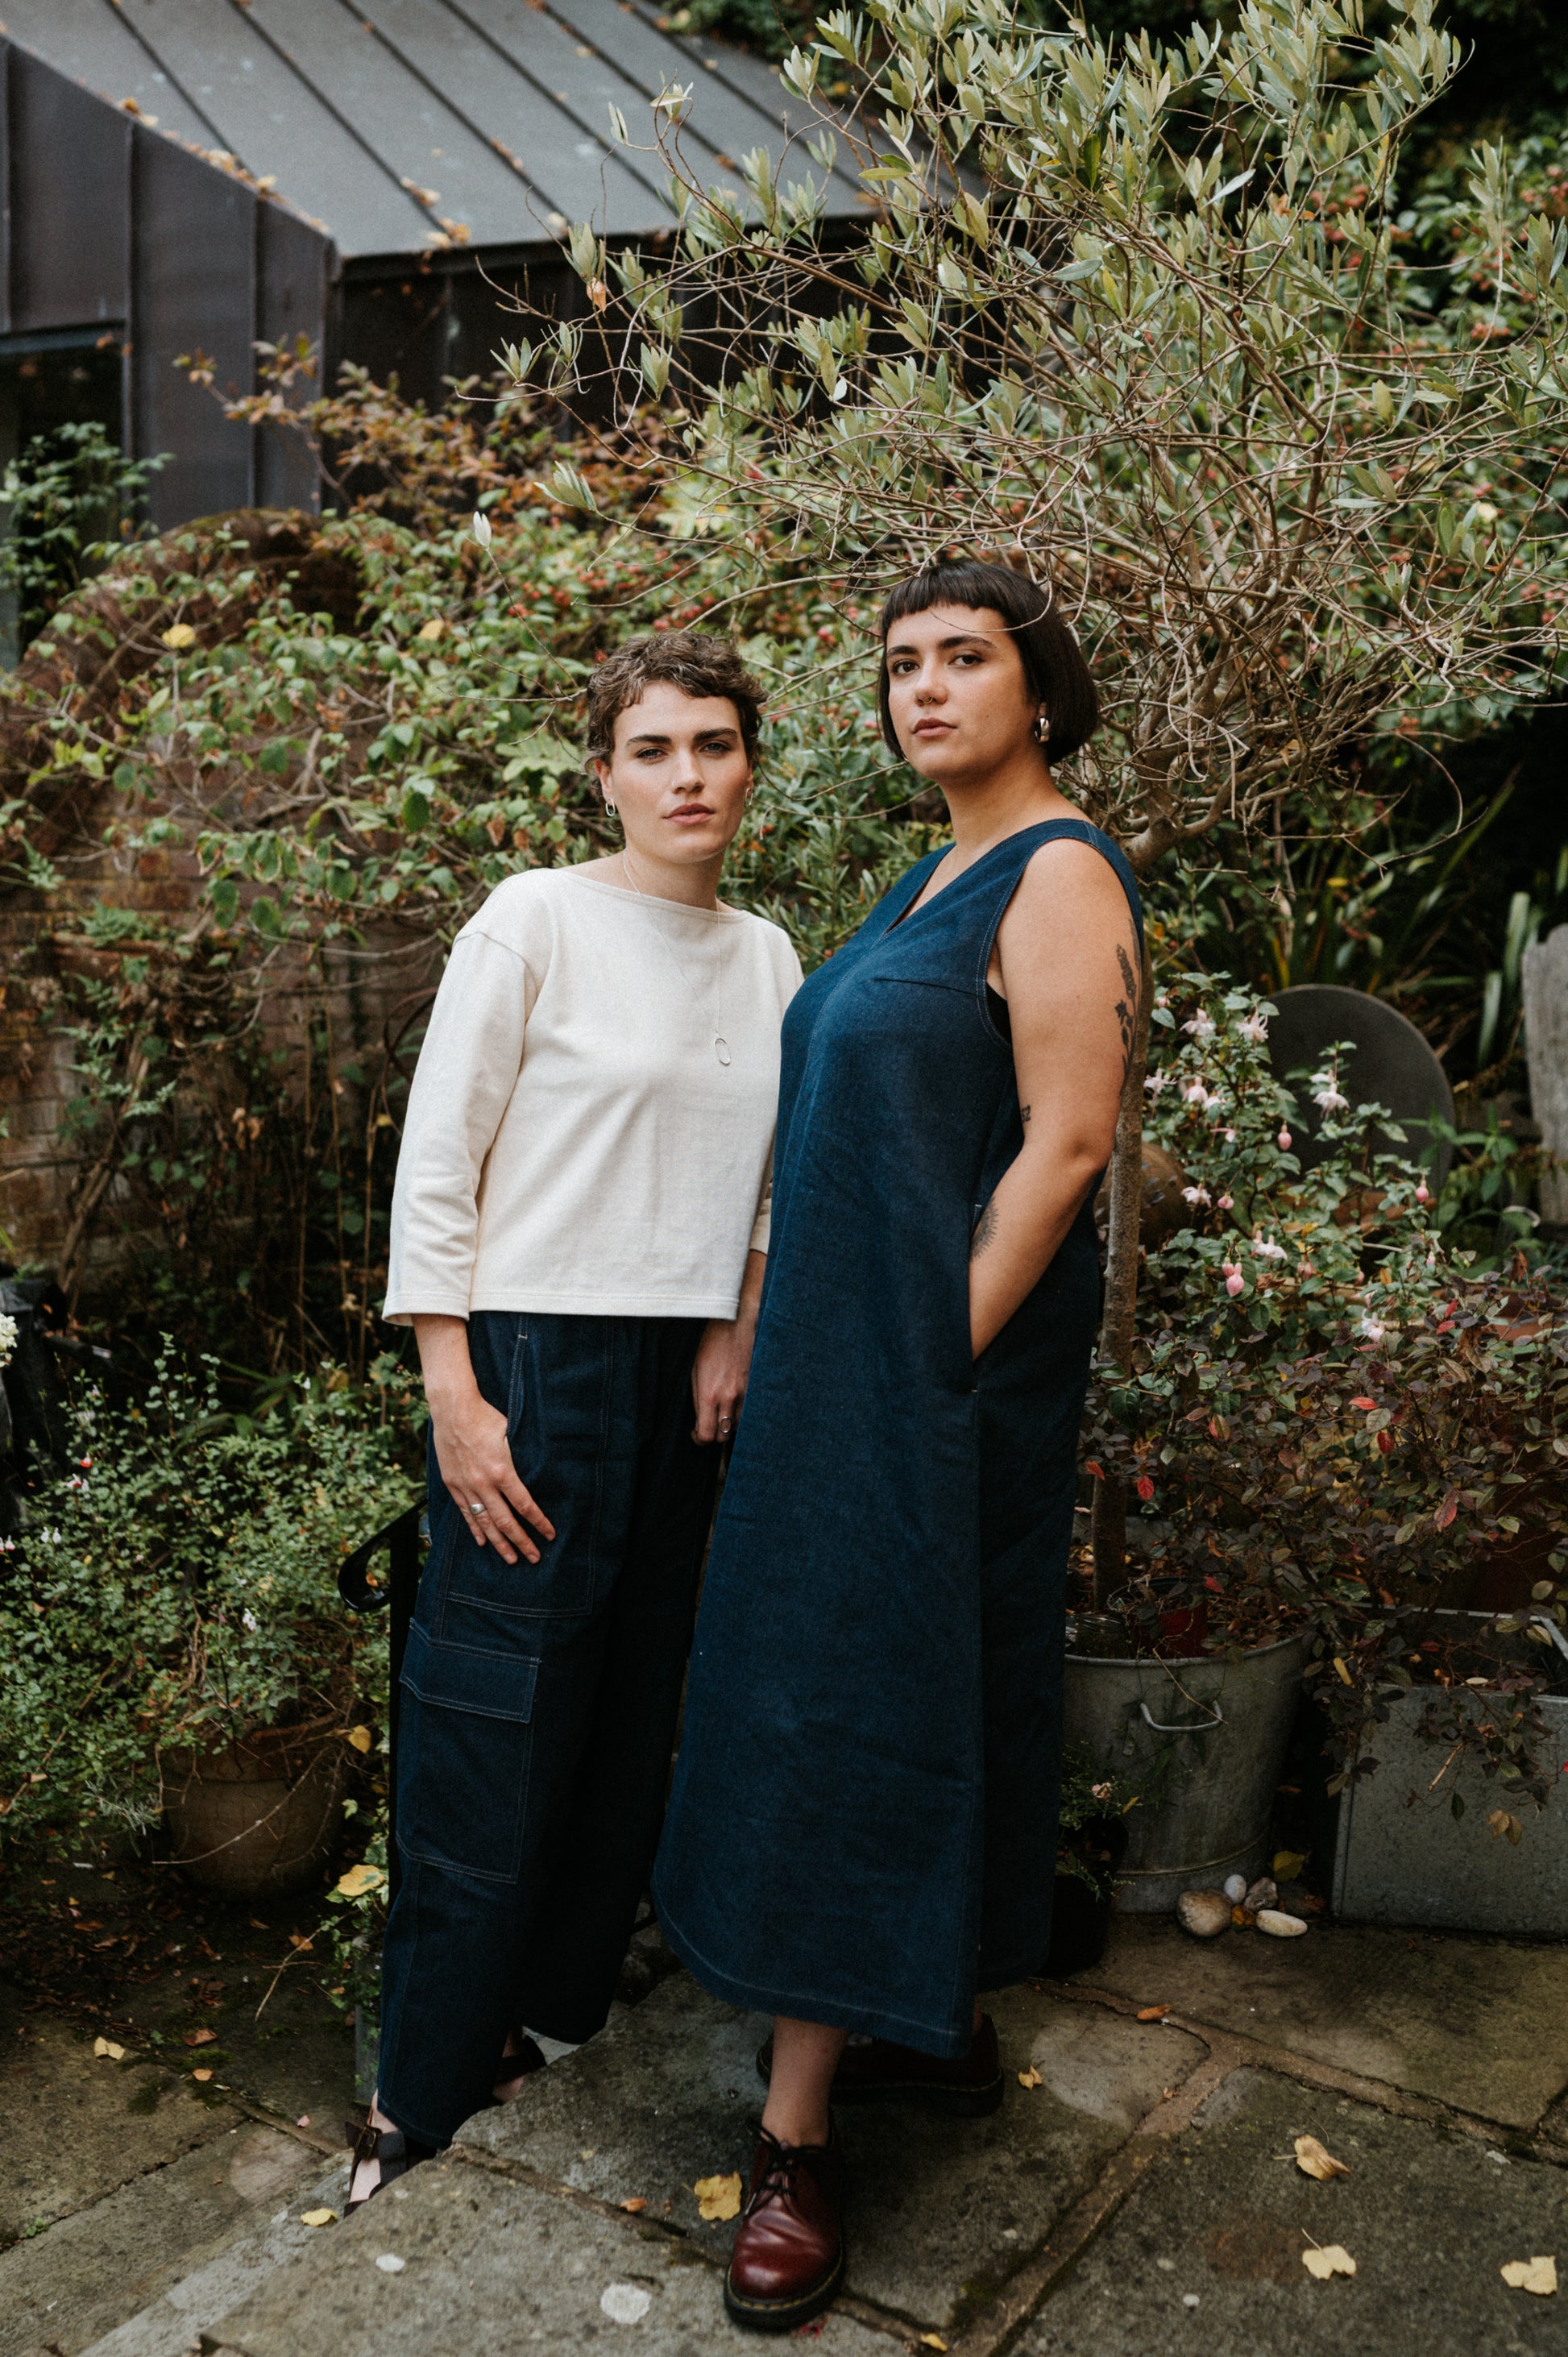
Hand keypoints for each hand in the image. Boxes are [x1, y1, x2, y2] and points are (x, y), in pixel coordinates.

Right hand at [413, 1315, 554, 1566]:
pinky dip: (475, 1529)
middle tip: (533, 1558)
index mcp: (502, 1471)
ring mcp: (466, 1486)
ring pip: (484, 1522)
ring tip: (510, 1559)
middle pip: (505, 1521)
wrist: (453, 1409)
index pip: (524, 1505)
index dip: (538, 1522)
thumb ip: (519, 1456)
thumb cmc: (485, 1417)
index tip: (549, 1534)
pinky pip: (466, 1512)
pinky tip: (482, 1542)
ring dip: (499, 1543)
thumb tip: (534, 1470)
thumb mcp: (510, 1434)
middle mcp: (483, 1483)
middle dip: (521, 1542)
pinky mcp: (453, 1484)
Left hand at [691, 1249, 764, 1443]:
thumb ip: (698, 1398)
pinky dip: (745, 1411)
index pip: (707, 1434)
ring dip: (731, 1422)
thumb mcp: (696, 1370)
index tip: (697, 1433)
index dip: (700, 1439)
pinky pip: (752, 1410)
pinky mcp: (759, 1387)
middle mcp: (730, 1397)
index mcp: (709, 1394)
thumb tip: (700, 1419)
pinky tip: (739, 1400)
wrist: (737, 1322)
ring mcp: (747, 1393)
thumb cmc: (712, 1343)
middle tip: (710, 1424)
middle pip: (724, 1435)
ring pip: (740, 1425)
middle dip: (715, 1433)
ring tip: (725, 1409)